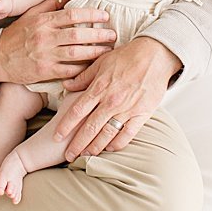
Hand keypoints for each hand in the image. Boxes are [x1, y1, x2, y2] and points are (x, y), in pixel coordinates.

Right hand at [0, 5, 117, 84]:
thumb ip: (51, 4)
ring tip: (108, 51)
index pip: (72, 15)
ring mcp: (45, 55)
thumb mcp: (31, 15)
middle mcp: (45, 37)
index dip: (91, 15)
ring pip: (75, 53)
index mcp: (44, 21)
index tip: (105, 16)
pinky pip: (68, 70)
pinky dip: (82, 69)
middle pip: (78, 35)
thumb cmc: (17, 35)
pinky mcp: (44, 71)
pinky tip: (93, 66)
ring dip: (95, 52)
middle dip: (98, 35)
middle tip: (113, 35)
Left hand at [55, 36, 180, 160]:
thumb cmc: (127, 56)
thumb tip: (66, 85)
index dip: (65, 126)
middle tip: (68, 155)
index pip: (77, 111)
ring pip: (107, 134)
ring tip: (86, 155)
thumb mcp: (101, 62)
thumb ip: (83, 77)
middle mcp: (111, 101)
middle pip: (89, 128)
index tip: (57, 137)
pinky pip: (127, 134)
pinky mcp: (142, 114)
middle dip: (77, 144)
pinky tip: (109, 148)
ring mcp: (127, 109)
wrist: (155, 55)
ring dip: (95, 147)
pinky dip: (117, 144)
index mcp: (99, 88)